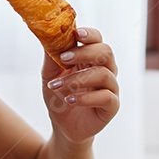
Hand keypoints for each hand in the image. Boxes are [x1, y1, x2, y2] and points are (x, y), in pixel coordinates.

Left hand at [41, 27, 119, 144]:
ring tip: (57, 86)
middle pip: (106, 52)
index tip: (76, 33)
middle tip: (63, 58)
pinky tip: (70, 99)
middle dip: (84, 52)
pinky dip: (86, 97)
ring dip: (77, 78)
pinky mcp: (112, 106)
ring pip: (103, 74)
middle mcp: (106, 69)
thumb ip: (51, 55)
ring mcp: (111, 87)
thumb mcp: (50, 74)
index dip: (89, 34)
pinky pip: (106, 97)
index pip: (97, 39)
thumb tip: (47, 34)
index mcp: (92, 58)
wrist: (62, 125)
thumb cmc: (59, 95)